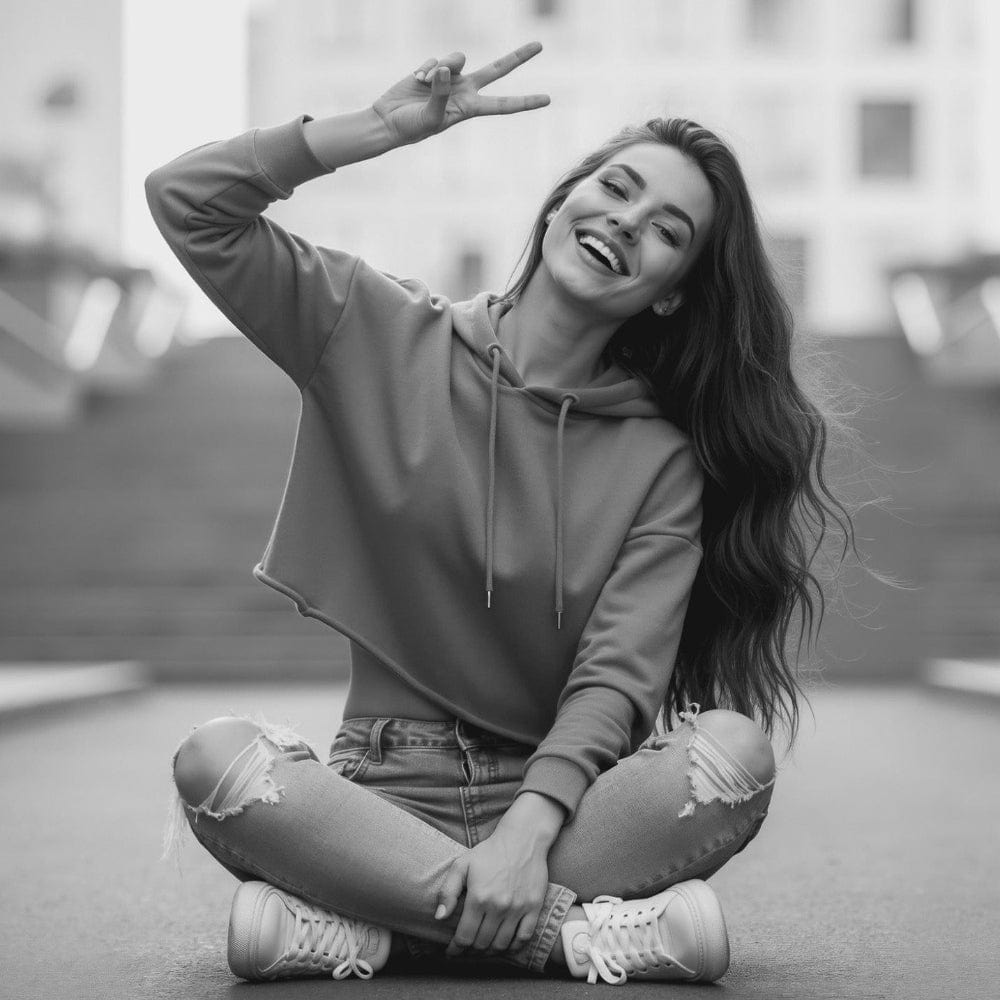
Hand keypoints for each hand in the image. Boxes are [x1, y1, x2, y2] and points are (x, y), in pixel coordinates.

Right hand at [372, 41, 549, 147]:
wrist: (388, 121)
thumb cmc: (411, 128)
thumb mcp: (429, 117)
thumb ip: (440, 92)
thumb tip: (447, 69)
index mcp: (469, 109)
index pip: (502, 104)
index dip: (524, 102)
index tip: (547, 100)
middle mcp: (464, 91)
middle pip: (496, 70)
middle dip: (517, 57)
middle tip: (540, 45)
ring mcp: (450, 78)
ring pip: (457, 58)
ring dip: (441, 67)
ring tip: (425, 82)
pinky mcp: (434, 69)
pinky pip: (436, 59)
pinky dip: (425, 68)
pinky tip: (416, 80)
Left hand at [435, 822, 549, 956]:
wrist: (522, 839)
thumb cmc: (489, 851)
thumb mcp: (462, 865)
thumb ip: (448, 891)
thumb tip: (439, 918)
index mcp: (479, 897)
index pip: (464, 936)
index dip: (455, 949)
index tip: (451, 952)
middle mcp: (498, 906)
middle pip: (482, 944)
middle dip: (470, 951)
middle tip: (466, 949)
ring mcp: (518, 908)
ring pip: (501, 944)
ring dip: (489, 951)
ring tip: (482, 948)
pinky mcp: (534, 907)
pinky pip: (524, 938)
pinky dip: (513, 947)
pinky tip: (505, 944)